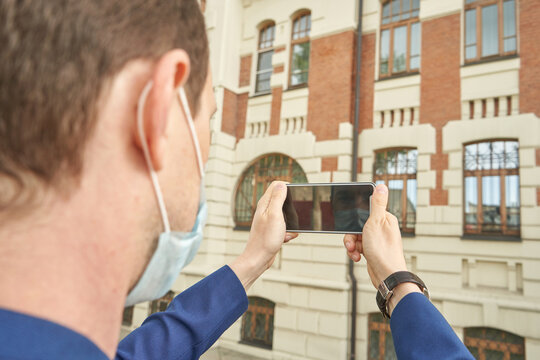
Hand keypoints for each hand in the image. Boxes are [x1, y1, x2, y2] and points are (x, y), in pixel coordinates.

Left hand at [229, 181, 297, 290]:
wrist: (259, 259)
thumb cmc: (266, 238)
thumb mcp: (275, 215)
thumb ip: (278, 198)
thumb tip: (282, 184)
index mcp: (265, 203)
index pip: (276, 185)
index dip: (288, 187)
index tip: (296, 196)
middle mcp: (266, 209)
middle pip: (283, 199)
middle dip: (292, 206)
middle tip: (294, 214)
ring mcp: (269, 220)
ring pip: (286, 215)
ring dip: (292, 221)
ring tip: (288, 229)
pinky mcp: (272, 230)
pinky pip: (285, 227)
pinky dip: (289, 231)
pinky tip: (286, 237)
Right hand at [343, 184, 417, 314]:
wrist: (387, 276)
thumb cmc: (383, 251)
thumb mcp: (376, 223)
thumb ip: (377, 203)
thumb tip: (381, 185)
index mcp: (385, 219)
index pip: (365, 211)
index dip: (355, 217)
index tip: (350, 223)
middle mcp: (382, 228)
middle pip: (358, 225)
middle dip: (351, 235)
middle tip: (351, 243)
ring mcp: (377, 240)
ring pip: (356, 237)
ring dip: (352, 245)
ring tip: (354, 252)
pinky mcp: (373, 251)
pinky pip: (359, 247)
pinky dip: (355, 252)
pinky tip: (358, 258)